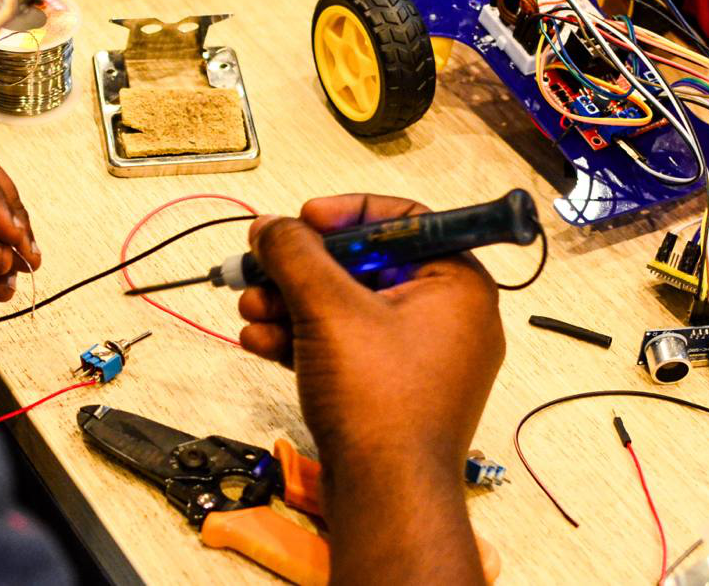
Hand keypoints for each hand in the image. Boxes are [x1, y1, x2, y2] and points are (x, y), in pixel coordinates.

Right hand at [239, 195, 503, 583]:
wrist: (384, 497)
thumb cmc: (380, 403)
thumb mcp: (329, 309)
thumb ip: (296, 255)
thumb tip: (271, 226)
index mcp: (457, 285)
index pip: (406, 219)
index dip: (347, 212)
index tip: (304, 218)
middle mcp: (447, 317)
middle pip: (365, 265)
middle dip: (303, 268)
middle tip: (262, 263)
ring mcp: (419, 357)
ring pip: (347, 307)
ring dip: (292, 302)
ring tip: (250, 306)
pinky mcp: (391, 389)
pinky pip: (345, 345)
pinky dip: (303, 338)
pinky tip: (260, 340)